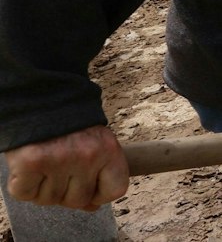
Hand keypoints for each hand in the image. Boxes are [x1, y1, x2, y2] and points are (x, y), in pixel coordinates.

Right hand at [5, 125, 128, 210]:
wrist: (41, 98)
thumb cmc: (69, 126)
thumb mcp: (93, 143)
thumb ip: (96, 174)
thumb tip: (92, 207)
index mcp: (109, 149)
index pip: (115, 190)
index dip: (99, 194)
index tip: (89, 186)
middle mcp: (87, 156)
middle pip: (78, 200)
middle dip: (66, 191)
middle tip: (59, 167)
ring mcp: (59, 160)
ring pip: (50, 200)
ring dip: (43, 187)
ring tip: (44, 162)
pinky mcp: (31, 162)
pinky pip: (25, 194)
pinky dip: (22, 185)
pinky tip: (28, 166)